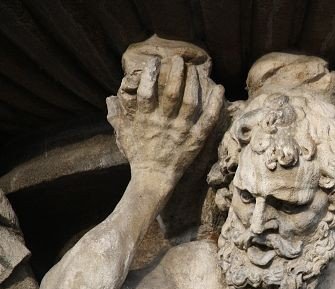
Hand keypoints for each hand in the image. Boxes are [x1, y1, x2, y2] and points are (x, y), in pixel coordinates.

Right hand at [106, 55, 224, 181]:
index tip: (155, 61)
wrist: (153, 178)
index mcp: (145, 119)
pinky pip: (208, 119)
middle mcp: (164, 123)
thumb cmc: (138, 155)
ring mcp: (182, 131)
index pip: (146, 91)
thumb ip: (117, 115)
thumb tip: (109, 98)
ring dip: (193, 83)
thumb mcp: (123, 134)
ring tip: (194, 70)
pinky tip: (219, 88)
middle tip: (179, 59)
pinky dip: (215, 103)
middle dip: (176, 72)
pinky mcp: (196, 139)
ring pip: (190, 102)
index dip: (150, 74)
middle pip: (172, 92)